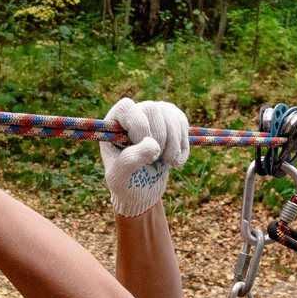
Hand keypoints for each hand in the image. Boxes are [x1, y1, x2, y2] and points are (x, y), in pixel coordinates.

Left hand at [98, 97, 190, 217]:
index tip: (141, 147)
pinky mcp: (170, 121)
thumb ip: (131, 160)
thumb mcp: (121, 177)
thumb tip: (152, 144)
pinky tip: (175, 160)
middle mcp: (133, 114)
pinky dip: (183, 144)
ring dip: (173, 142)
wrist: (143, 190)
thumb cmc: (126, 182)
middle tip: (156, 159)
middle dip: (159, 137)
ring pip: (170, 114)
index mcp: (114, 123)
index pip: (127, 107)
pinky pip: (182, 121)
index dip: (138, 125)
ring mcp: (153, 115)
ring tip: (167, 162)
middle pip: (152, 108)